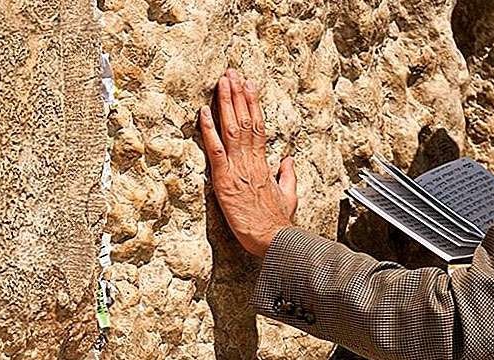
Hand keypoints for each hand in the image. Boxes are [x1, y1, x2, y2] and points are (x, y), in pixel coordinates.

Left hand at [199, 69, 297, 257]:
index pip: (258, 127)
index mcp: (264, 165)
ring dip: (226, 103)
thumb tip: (287, 160)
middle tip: (232, 73)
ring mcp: (238, 169)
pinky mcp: (225, 181)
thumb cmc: (278, 222)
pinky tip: (204, 113)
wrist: (274, 239)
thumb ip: (287, 175)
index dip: (252, 105)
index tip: (249, 86)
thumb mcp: (289, 196)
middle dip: (238, 95)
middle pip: (245, 121)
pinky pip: (216, 150)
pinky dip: (209, 130)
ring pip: (232, 129)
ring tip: (222, 82)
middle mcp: (251, 162)